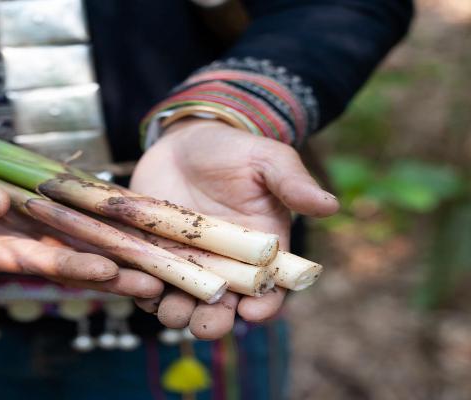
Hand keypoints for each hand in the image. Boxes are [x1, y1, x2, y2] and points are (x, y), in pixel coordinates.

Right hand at [0, 173, 163, 298]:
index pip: (41, 261)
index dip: (73, 266)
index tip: (106, 270)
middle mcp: (26, 251)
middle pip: (76, 267)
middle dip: (114, 279)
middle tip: (154, 287)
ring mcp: (41, 241)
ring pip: (87, 256)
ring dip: (123, 267)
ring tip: (162, 275)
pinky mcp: (51, 226)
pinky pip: (86, 235)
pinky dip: (114, 240)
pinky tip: (145, 241)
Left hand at [130, 119, 338, 338]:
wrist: (183, 141)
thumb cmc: (232, 150)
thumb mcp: (266, 160)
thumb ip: (292, 183)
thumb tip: (331, 205)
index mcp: (260, 254)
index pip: (268, 293)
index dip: (264, 308)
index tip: (253, 312)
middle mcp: (224, 268)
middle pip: (223, 309)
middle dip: (214, 322)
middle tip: (205, 325)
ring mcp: (187, 264)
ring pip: (183, 303)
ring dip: (176, 314)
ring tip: (171, 310)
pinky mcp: (153, 256)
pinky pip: (148, 283)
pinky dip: (142, 291)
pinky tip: (139, 287)